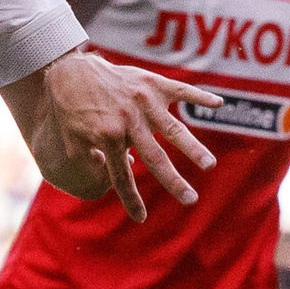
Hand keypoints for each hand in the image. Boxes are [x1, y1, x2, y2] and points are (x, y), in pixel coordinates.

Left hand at [39, 49, 218, 220]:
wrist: (72, 69)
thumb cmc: (71, 108)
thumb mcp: (71, 140)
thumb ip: (89, 162)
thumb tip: (110, 177)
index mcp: (108, 138)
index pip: (121, 176)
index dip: (130, 199)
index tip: (141, 218)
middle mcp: (129, 121)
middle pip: (155, 158)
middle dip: (173, 182)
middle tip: (191, 200)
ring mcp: (144, 101)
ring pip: (174, 129)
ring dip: (193, 148)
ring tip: (209, 165)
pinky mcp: (152, 83)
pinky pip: (180, 90)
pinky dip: (199, 96)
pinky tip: (218, 104)